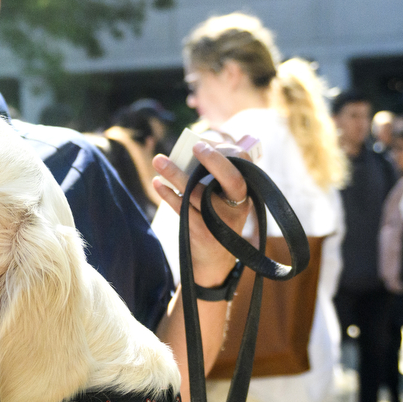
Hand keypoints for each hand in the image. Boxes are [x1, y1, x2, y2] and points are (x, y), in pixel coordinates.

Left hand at [151, 136, 256, 288]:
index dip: (226, 149)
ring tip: (158, 160)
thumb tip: (188, 151)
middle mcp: (238, 205)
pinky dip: (168, 194)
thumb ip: (212, 177)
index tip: (204, 141)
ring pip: (197, 192)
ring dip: (175, 174)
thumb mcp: (224, 199)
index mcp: (245, 192)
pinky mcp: (204, 232)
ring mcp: (222, 220)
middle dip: (214, 159)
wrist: (214, 260)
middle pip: (230, 177)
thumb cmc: (215, 220)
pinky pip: (183, 209)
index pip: (244, 162)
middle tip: (195, 146)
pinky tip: (157, 183)